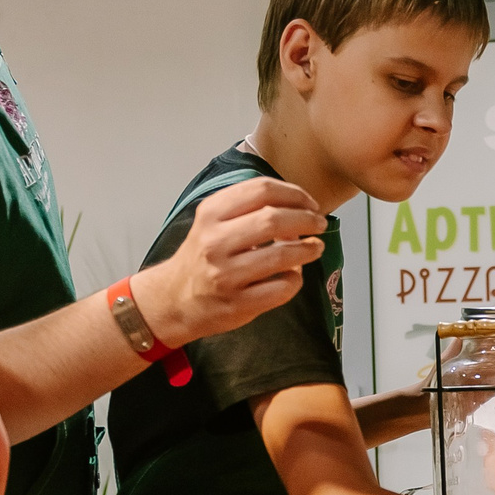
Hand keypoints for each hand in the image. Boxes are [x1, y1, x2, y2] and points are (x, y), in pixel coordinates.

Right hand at [137, 177, 327, 346]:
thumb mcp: (212, 222)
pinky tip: (295, 274)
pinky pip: (282, 288)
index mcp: (210, 214)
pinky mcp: (237, 304)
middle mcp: (215, 242)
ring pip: (282, 255)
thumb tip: (297, 204)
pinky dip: (296, 279)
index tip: (310, 202)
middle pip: (274, 219)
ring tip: (316, 247)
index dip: (294, 193)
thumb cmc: (202, 256)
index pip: (261, 190)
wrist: (174, 299)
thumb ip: (247, 208)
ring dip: (308, 250)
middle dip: (307, 219)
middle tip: (319, 224)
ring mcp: (226, 275)